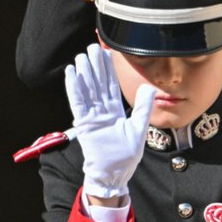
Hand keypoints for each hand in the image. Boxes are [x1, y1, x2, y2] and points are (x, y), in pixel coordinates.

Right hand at [64, 43, 156, 198]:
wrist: (113, 175)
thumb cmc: (125, 156)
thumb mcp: (138, 129)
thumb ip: (143, 108)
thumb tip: (149, 87)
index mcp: (114, 111)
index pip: (111, 86)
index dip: (109, 70)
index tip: (108, 53)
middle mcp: (101, 111)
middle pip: (97, 84)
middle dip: (95, 66)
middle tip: (92, 47)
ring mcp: (92, 116)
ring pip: (87, 90)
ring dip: (84, 73)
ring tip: (81, 56)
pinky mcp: (84, 124)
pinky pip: (78, 102)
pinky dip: (74, 88)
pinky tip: (72, 74)